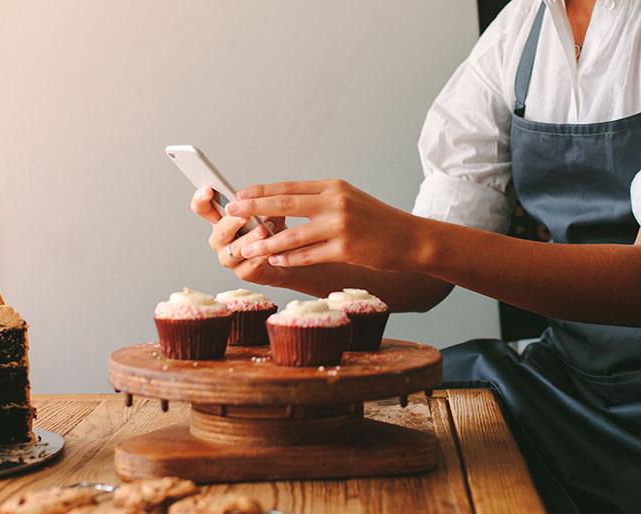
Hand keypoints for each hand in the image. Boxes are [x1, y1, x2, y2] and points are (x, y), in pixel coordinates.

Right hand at [189, 186, 288, 285]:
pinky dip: (261, 256)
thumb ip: (265, 207)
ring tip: (263, 231)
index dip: (201, 199)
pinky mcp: (244, 273)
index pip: (203, 209)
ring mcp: (230, 258)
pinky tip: (270, 251)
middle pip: (219, 230)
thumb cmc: (272, 233)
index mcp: (221, 221)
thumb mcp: (270, 214)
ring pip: (235, 249)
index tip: (209, 190)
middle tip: (244, 215)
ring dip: (249, 239)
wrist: (285, 259)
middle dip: (232, 222)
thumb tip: (266, 203)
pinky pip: (250, 265)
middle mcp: (221, 240)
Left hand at [226, 179, 425, 270]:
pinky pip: (308, 256)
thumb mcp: (349, 200)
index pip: (290, 187)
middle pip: (285, 204)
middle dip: (253, 209)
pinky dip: (288, 259)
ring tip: (243, 248)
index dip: (262, 191)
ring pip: (292, 235)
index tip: (239, 194)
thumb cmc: (377, 221)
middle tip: (230, 212)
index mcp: (333, 187)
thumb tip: (285, 203)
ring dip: (264, 243)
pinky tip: (273, 262)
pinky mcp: (345, 249)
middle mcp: (335, 202)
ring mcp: (340, 226)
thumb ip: (320, 201)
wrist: (410, 238)